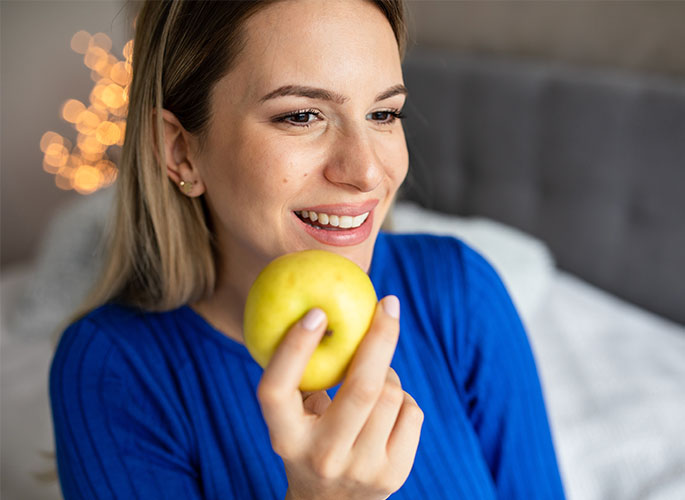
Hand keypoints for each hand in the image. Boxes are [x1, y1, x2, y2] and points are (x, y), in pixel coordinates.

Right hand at [256, 296, 423, 499]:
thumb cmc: (309, 441)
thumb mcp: (292, 418)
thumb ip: (303, 379)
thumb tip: (327, 311)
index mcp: (285, 438)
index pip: (277, 390)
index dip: (294, 348)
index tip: (317, 312)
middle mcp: (322, 456)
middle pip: (362, 387)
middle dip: (380, 337)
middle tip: (389, 304)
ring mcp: (362, 469)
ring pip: (392, 394)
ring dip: (388, 371)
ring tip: (376, 374)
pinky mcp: (394, 474)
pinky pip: (411, 411)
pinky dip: (402, 398)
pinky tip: (388, 407)